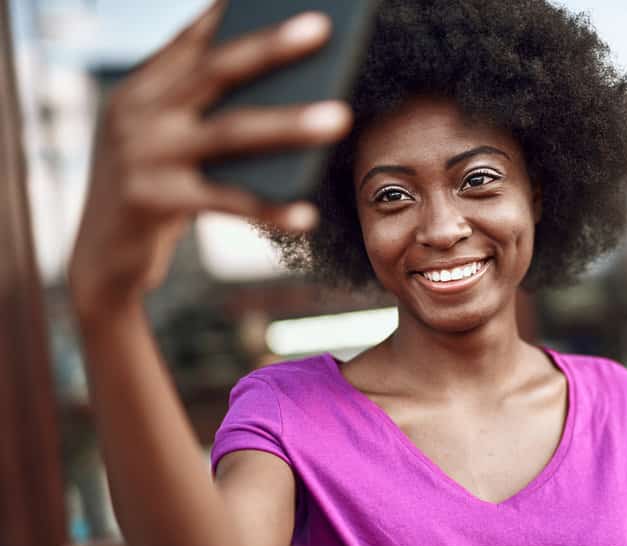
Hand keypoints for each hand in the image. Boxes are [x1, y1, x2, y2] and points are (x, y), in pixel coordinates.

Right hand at [68, 0, 352, 319]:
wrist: (102, 258)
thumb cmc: (157, 191)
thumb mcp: (168, 140)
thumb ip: (206, 109)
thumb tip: (292, 88)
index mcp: (143, 86)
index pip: (196, 37)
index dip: (236, 12)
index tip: (294, 2)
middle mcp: (137, 110)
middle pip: (217, 69)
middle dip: (272, 46)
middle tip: (324, 27)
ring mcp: (142, 154)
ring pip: (231, 132)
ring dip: (291, 124)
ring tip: (342, 117)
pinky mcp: (152, 200)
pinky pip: (227, 201)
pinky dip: (270, 209)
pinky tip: (308, 214)